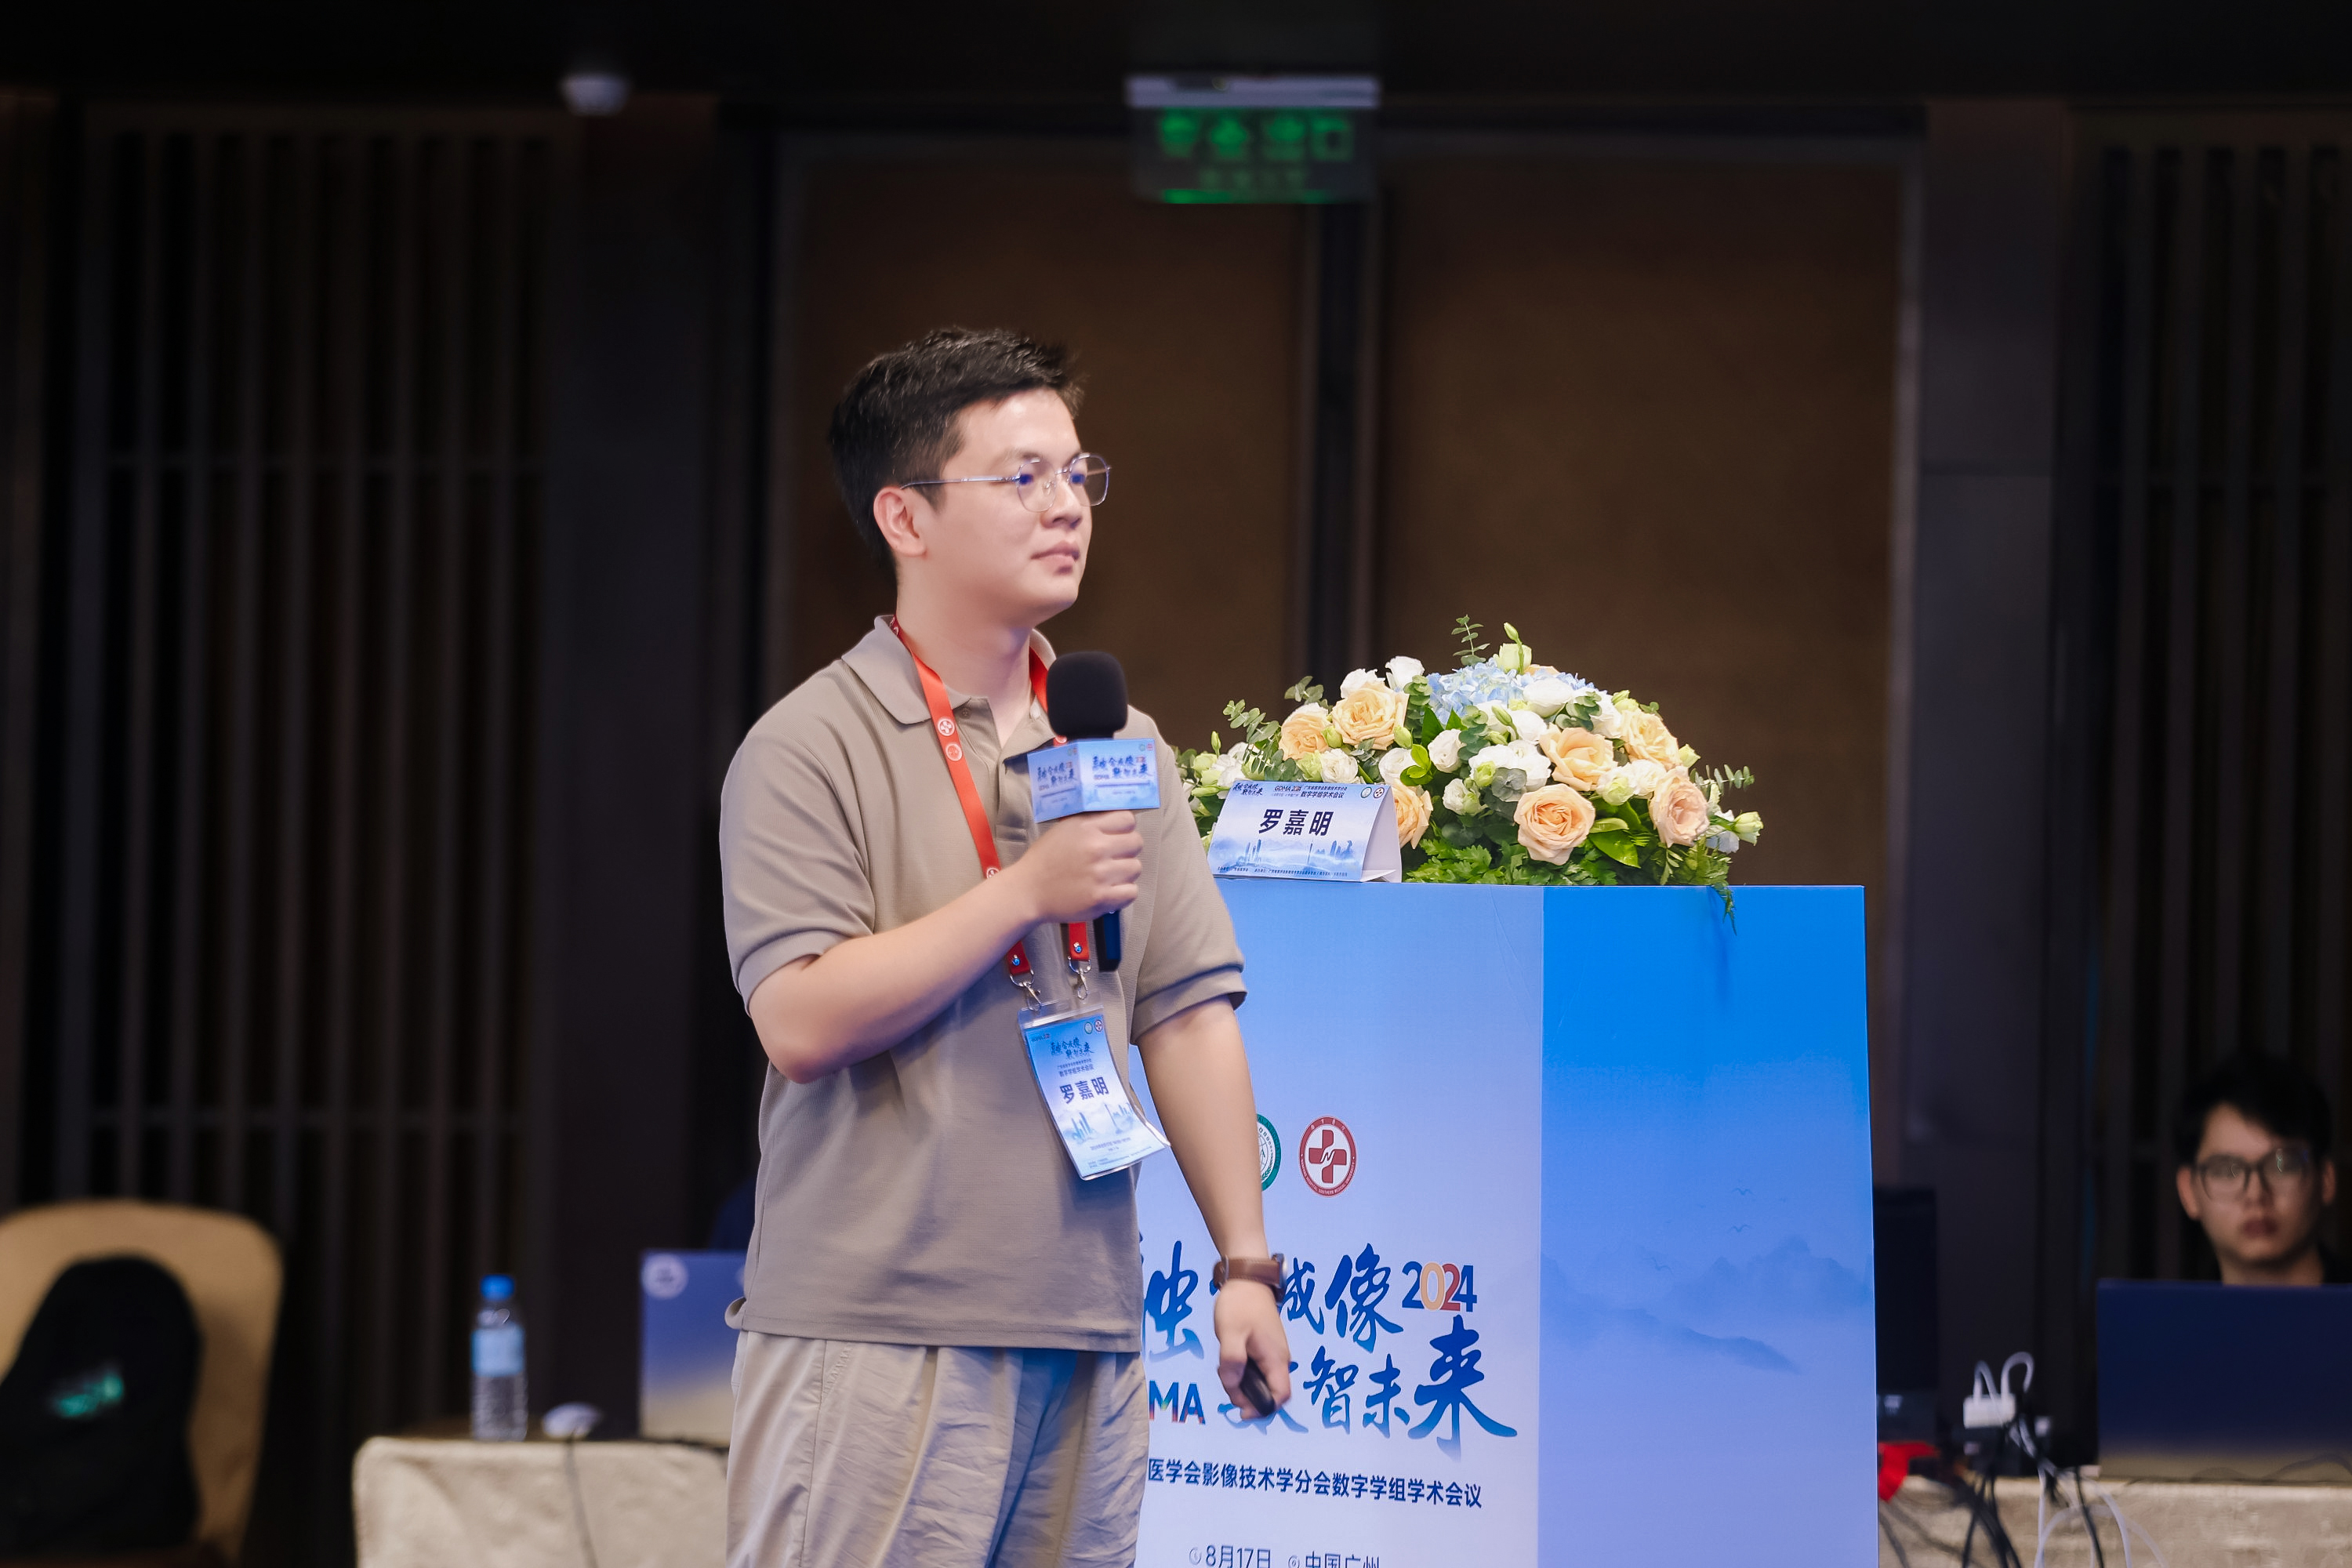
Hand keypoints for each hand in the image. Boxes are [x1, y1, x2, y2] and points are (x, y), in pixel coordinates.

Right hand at [1013, 811, 1141, 923]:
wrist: (1027, 891)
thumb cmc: (1045, 859)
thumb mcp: (1065, 830)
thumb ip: (1092, 823)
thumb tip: (1119, 820)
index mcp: (1087, 828)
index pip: (1127, 819)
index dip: (1124, 828)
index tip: (1116, 836)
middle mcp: (1096, 848)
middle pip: (1136, 842)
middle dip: (1127, 850)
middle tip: (1113, 858)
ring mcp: (1100, 874)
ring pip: (1135, 868)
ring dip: (1124, 872)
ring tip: (1108, 876)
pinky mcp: (1101, 898)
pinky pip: (1131, 892)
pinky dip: (1123, 893)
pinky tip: (1109, 891)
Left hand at [1213, 1279, 1290, 1417]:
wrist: (1247, 1278)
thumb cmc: (1240, 1305)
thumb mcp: (1230, 1334)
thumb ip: (1232, 1362)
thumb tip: (1234, 1387)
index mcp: (1276, 1359)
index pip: (1280, 1397)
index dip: (1262, 1409)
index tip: (1241, 1411)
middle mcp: (1279, 1359)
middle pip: (1270, 1392)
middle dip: (1249, 1396)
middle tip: (1227, 1383)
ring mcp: (1273, 1352)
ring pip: (1262, 1381)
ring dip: (1244, 1384)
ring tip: (1226, 1369)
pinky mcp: (1266, 1347)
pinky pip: (1258, 1369)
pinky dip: (1244, 1372)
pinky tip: (1230, 1361)